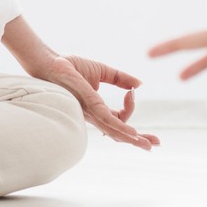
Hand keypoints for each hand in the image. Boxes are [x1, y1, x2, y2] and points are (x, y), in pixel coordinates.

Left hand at [25, 53, 159, 150]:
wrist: (51, 61)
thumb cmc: (70, 67)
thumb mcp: (102, 71)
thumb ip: (121, 79)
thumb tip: (139, 84)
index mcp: (97, 109)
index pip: (119, 119)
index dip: (130, 108)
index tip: (133, 91)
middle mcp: (93, 115)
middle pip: (118, 133)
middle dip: (137, 140)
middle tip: (155, 145)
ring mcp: (91, 112)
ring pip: (115, 131)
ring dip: (133, 139)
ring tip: (148, 144)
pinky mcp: (89, 105)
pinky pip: (108, 120)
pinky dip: (121, 128)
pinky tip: (133, 134)